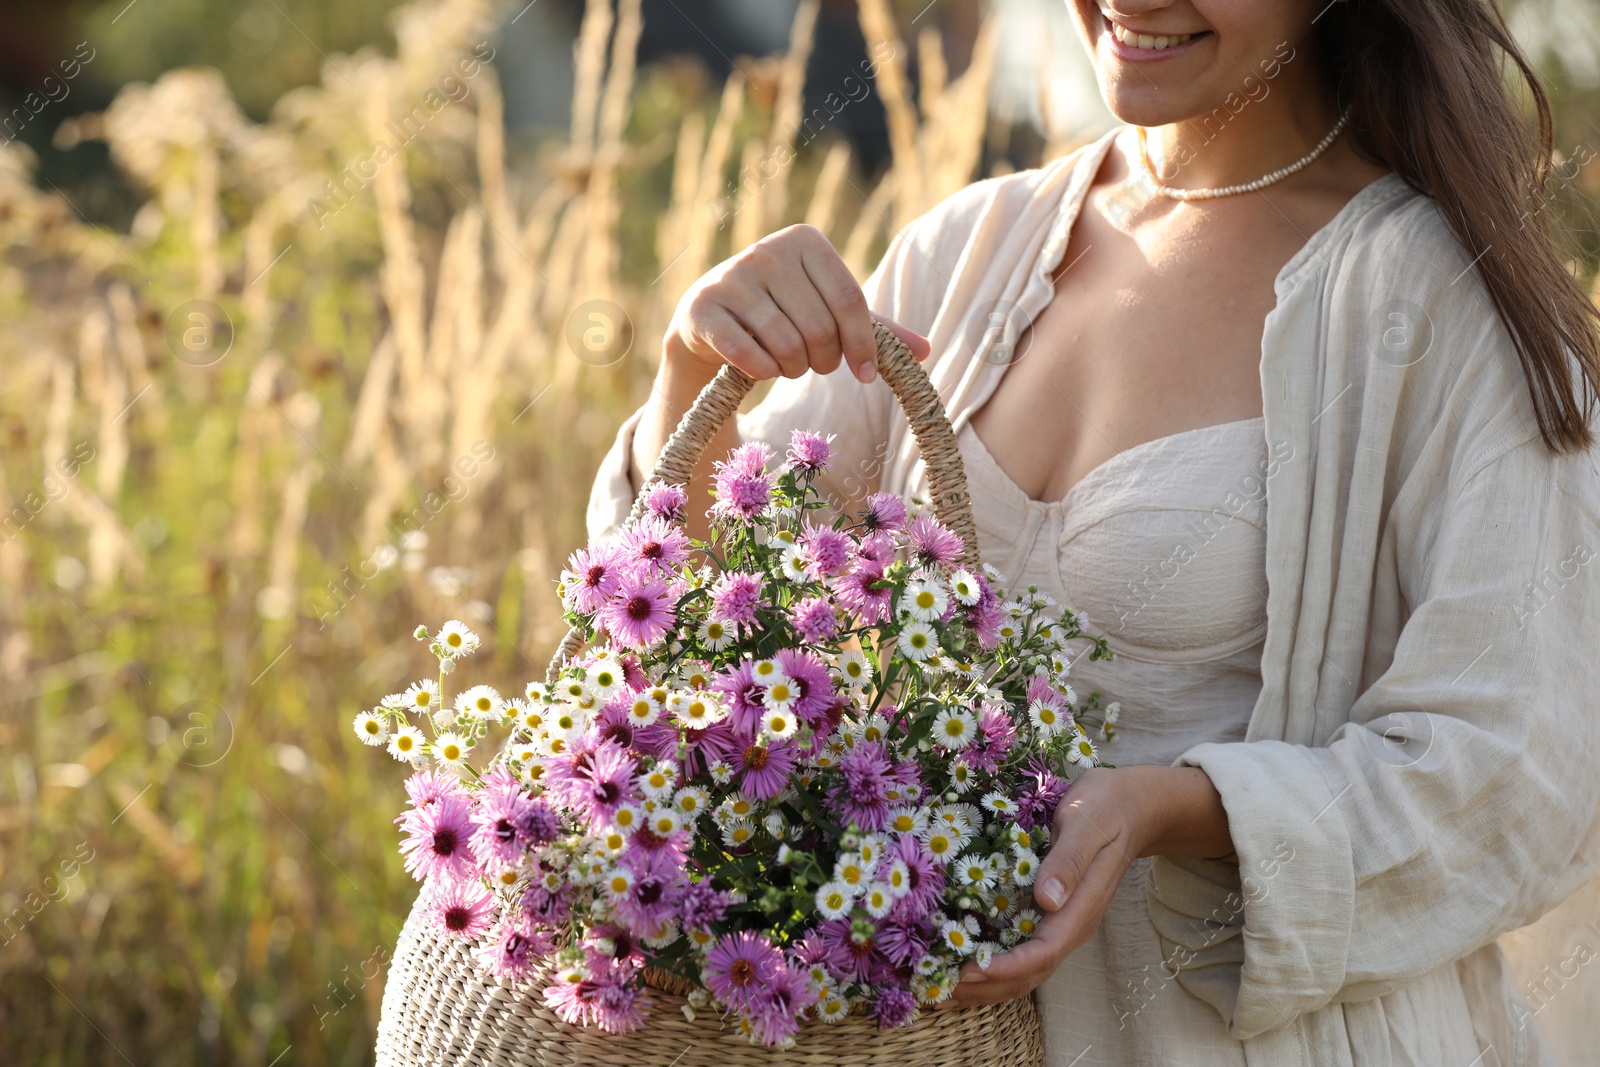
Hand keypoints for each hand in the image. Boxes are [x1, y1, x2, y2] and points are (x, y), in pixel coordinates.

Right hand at [663, 223, 929, 384]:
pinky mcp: (702, 308)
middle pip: (819, 327)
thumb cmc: (781, 314)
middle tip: (813, 366)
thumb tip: (925, 351)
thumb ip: (874, 329)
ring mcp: (730, 277)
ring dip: (792, 369)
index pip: (850, 300)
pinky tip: (761, 370)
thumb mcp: (828, 313)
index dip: (863, 345)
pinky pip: (748, 354)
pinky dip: (762, 372)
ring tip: (785, 365)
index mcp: (805, 240)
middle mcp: (766, 250)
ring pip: (785, 344)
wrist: (708, 321)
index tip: (867, 376)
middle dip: (823, 361)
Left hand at [939, 764, 1230, 1008]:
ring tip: (944, 992)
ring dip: (988, 985)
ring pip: (1026, 967)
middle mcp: (1072, 923)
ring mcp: (1063, 921)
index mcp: (1081, 907)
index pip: (1043, 952)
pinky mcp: (1053, 913)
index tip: (970, 971)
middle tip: (940, 993)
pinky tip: (966, 962)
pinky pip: (1023, 949)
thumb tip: (1047, 901)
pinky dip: (994, 964)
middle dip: (988, 987)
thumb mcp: (1086, 822)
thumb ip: (1068, 860)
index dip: (1006, 967)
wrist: (1132, 805)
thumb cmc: (1106, 807)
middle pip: (1031, 972)